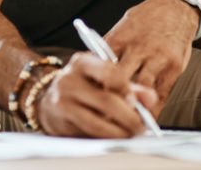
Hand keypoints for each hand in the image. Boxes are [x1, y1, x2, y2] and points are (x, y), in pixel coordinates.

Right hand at [36, 52, 157, 137]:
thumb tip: (151, 98)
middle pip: (106, 101)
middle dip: (129, 117)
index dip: (127, 89)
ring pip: (97, 122)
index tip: (138, 104)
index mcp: (82, 62)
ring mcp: (61, 102)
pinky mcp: (59, 123)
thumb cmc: (83, 86)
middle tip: (141, 126)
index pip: (109, 72)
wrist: (49, 99)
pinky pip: (87, 134)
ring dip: (118, 132)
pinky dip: (104, 138)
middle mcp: (68, 79)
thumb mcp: (102, 78)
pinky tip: (113, 137)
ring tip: (130, 134)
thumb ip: (129, 87)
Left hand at [103, 0, 198, 114]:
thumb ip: (110, 48)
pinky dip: (152, 109)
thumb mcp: (124, 26)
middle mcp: (139, 48)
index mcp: (121, 37)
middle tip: (103, 115)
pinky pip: (162, 94)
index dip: (93, 84)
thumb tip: (92, 70)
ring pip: (141, 89)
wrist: (178, 7)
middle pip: (119, 79)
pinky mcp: (174, 67)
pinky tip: (146, 118)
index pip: (101, 65)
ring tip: (123, 121)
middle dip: (110, 98)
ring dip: (132, 107)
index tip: (88, 99)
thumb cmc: (147, 19)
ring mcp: (158, 58)